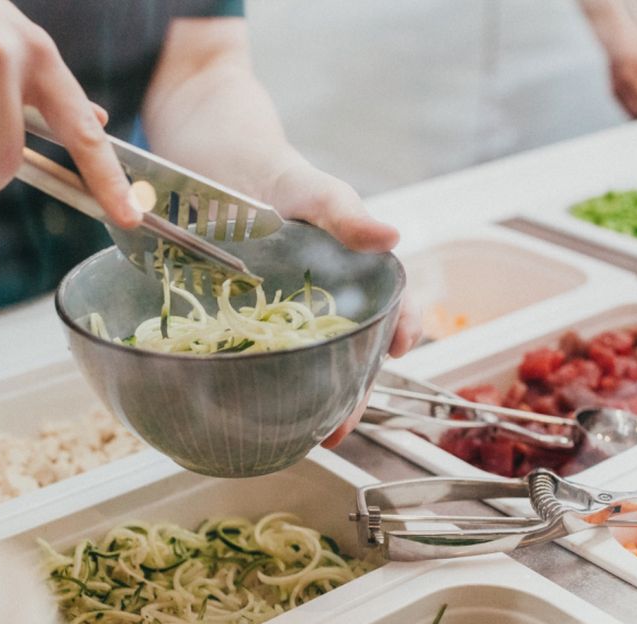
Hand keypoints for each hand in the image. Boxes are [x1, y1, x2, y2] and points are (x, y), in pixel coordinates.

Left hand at [264, 161, 421, 447]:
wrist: (233, 179)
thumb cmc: (289, 184)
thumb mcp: (321, 195)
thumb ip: (349, 215)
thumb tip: (390, 237)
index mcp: (363, 271)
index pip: (395, 305)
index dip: (403, 328)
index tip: (401, 349)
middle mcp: (338, 299)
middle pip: (357, 351)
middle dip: (355, 393)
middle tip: (342, 427)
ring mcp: (302, 314)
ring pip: (321, 362)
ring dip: (321, 399)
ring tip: (311, 433)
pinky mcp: (266, 320)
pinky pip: (278, 355)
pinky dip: (279, 383)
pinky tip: (269, 409)